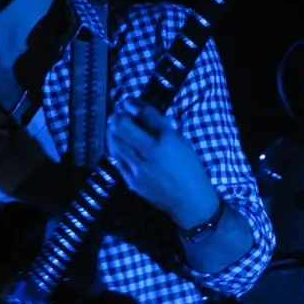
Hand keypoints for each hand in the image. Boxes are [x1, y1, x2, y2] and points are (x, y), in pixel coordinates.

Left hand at [107, 100, 219, 227]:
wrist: (189, 201)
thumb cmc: (190, 168)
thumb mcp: (182, 142)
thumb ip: (162, 127)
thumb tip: (141, 111)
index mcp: (166, 141)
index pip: (144, 116)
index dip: (132, 105)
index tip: (127, 101)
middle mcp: (150, 153)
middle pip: (122, 128)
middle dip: (117, 118)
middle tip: (118, 115)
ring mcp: (138, 169)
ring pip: (115, 144)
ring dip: (112, 132)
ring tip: (114, 127)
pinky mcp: (132, 181)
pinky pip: (118, 160)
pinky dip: (116, 149)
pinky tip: (118, 145)